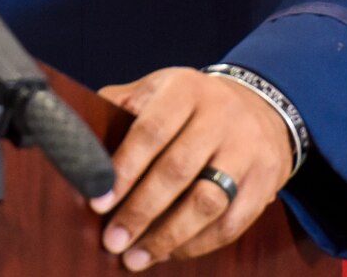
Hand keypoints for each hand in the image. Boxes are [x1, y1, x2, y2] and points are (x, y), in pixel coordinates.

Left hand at [88, 67, 292, 268]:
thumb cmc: (191, 104)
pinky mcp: (265, 183)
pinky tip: (170, 252)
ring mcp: (247, 151)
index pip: (150, 131)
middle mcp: (221, 117)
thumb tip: (81, 136)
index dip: (123, 169)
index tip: (98, 202)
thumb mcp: (158, 88)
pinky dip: (198, 244)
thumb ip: (121, 104)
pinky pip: (231, 222)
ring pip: (207, 202)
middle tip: (113, 240)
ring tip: (136, 257)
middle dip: (140, 211)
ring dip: (168, 236)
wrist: (259, 107)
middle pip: (177, 171)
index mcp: (185, 89)